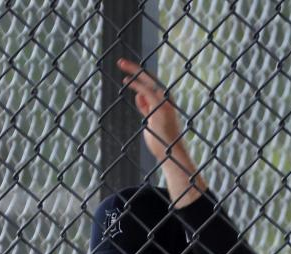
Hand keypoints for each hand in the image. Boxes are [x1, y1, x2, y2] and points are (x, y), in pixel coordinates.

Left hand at [117, 59, 205, 205]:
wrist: (171, 154)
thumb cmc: (161, 141)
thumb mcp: (150, 121)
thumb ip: (145, 108)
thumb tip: (138, 95)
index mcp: (164, 101)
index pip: (150, 84)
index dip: (137, 76)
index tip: (125, 73)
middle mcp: (165, 98)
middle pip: (148, 78)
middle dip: (134, 68)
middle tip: (120, 61)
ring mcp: (163, 102)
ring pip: (147, 80)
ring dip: (133, 70)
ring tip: (121, 63)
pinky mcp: (159, 106)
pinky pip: (146, 90)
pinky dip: (136, 84)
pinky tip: (126, 80)